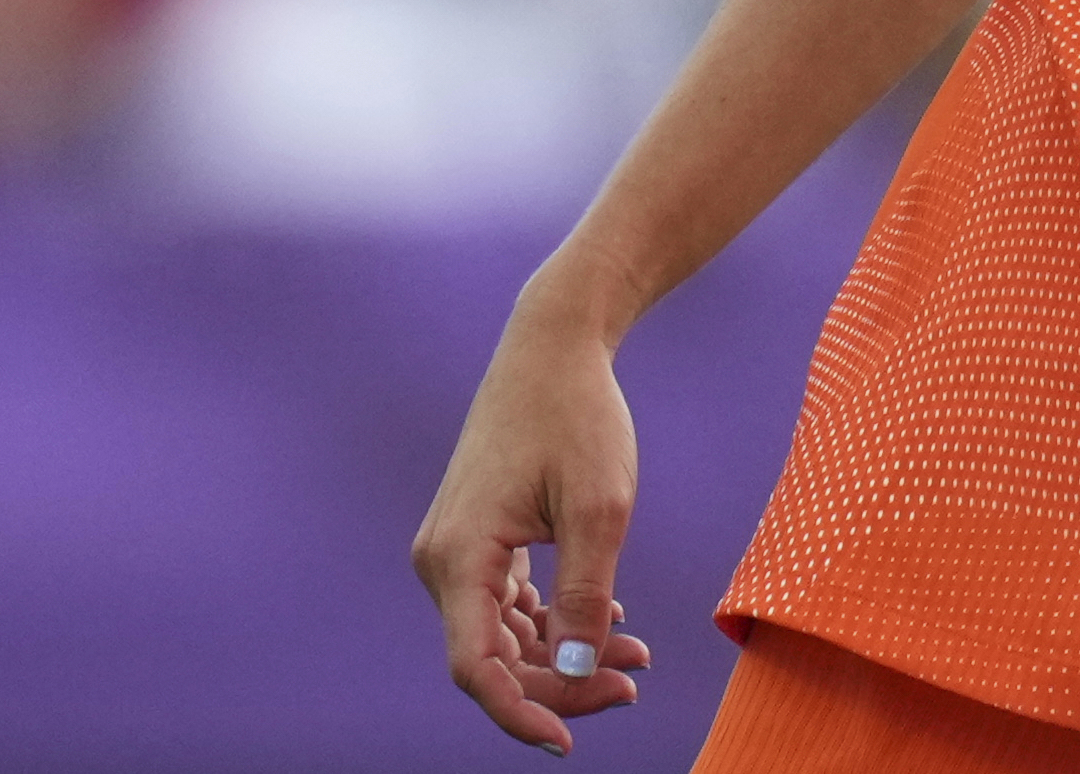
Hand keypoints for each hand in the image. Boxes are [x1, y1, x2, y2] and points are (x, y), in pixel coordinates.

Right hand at [411, 288, 655, 753]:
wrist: (554, 344)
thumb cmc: (578, 417)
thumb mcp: (600, 509)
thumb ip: (585, 596)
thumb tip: (571, 670)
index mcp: (459, 557)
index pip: (476, 669)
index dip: (521, 714)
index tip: (569, 742)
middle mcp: (443, 560)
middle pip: (494, 659)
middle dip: (562, 681)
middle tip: (634, 679)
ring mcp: (456, 549)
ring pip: (504, 636)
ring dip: (564, 654)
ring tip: (637, 654)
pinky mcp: (477, 538)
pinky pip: (508, 603)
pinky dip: (555, 620)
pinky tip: (610, 618)